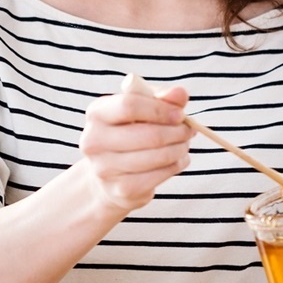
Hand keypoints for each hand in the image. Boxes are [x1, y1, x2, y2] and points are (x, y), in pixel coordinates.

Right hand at [78, 83, 191, 212]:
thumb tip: (180, 93)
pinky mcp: (121, 189)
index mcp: (97, 114)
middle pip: (148, 134)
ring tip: (184, 144)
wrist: (108, 176)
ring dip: (179, 148)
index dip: (161, 109)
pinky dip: (175, 166)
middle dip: (176, 132)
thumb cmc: (129, 133)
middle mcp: (94, 141)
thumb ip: (162, 98)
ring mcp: (105, 169)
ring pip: (157, 156)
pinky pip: (159, 175)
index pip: (129, 105)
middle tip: (188, 130)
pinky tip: (178, 160)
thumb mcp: (142, 109)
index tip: (180, 114)